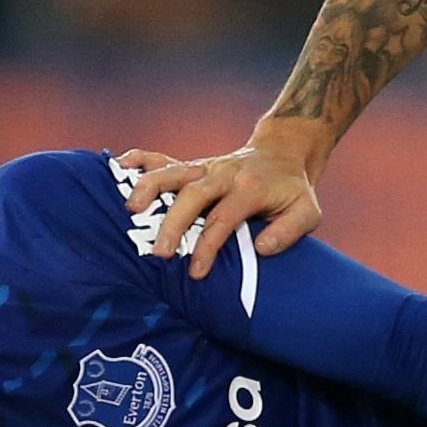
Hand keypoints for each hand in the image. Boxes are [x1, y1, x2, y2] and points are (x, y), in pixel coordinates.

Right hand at [117, 136, 324, 278]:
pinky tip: (117, 165)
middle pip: (194, 194)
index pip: (224, 218)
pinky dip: (140, 160)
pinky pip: (163, 159)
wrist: (283, 153)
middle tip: (160, 253)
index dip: (208, 246)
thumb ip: (290, 231)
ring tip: (130, 208)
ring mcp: (206, 167)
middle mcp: (224, 174)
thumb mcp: (308, 212)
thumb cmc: (292, 191)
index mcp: (251, 188)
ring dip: (150, 187)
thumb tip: (262, 248)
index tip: (196, 273)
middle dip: (175, 222)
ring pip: (174, 172)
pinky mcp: (194, 166)